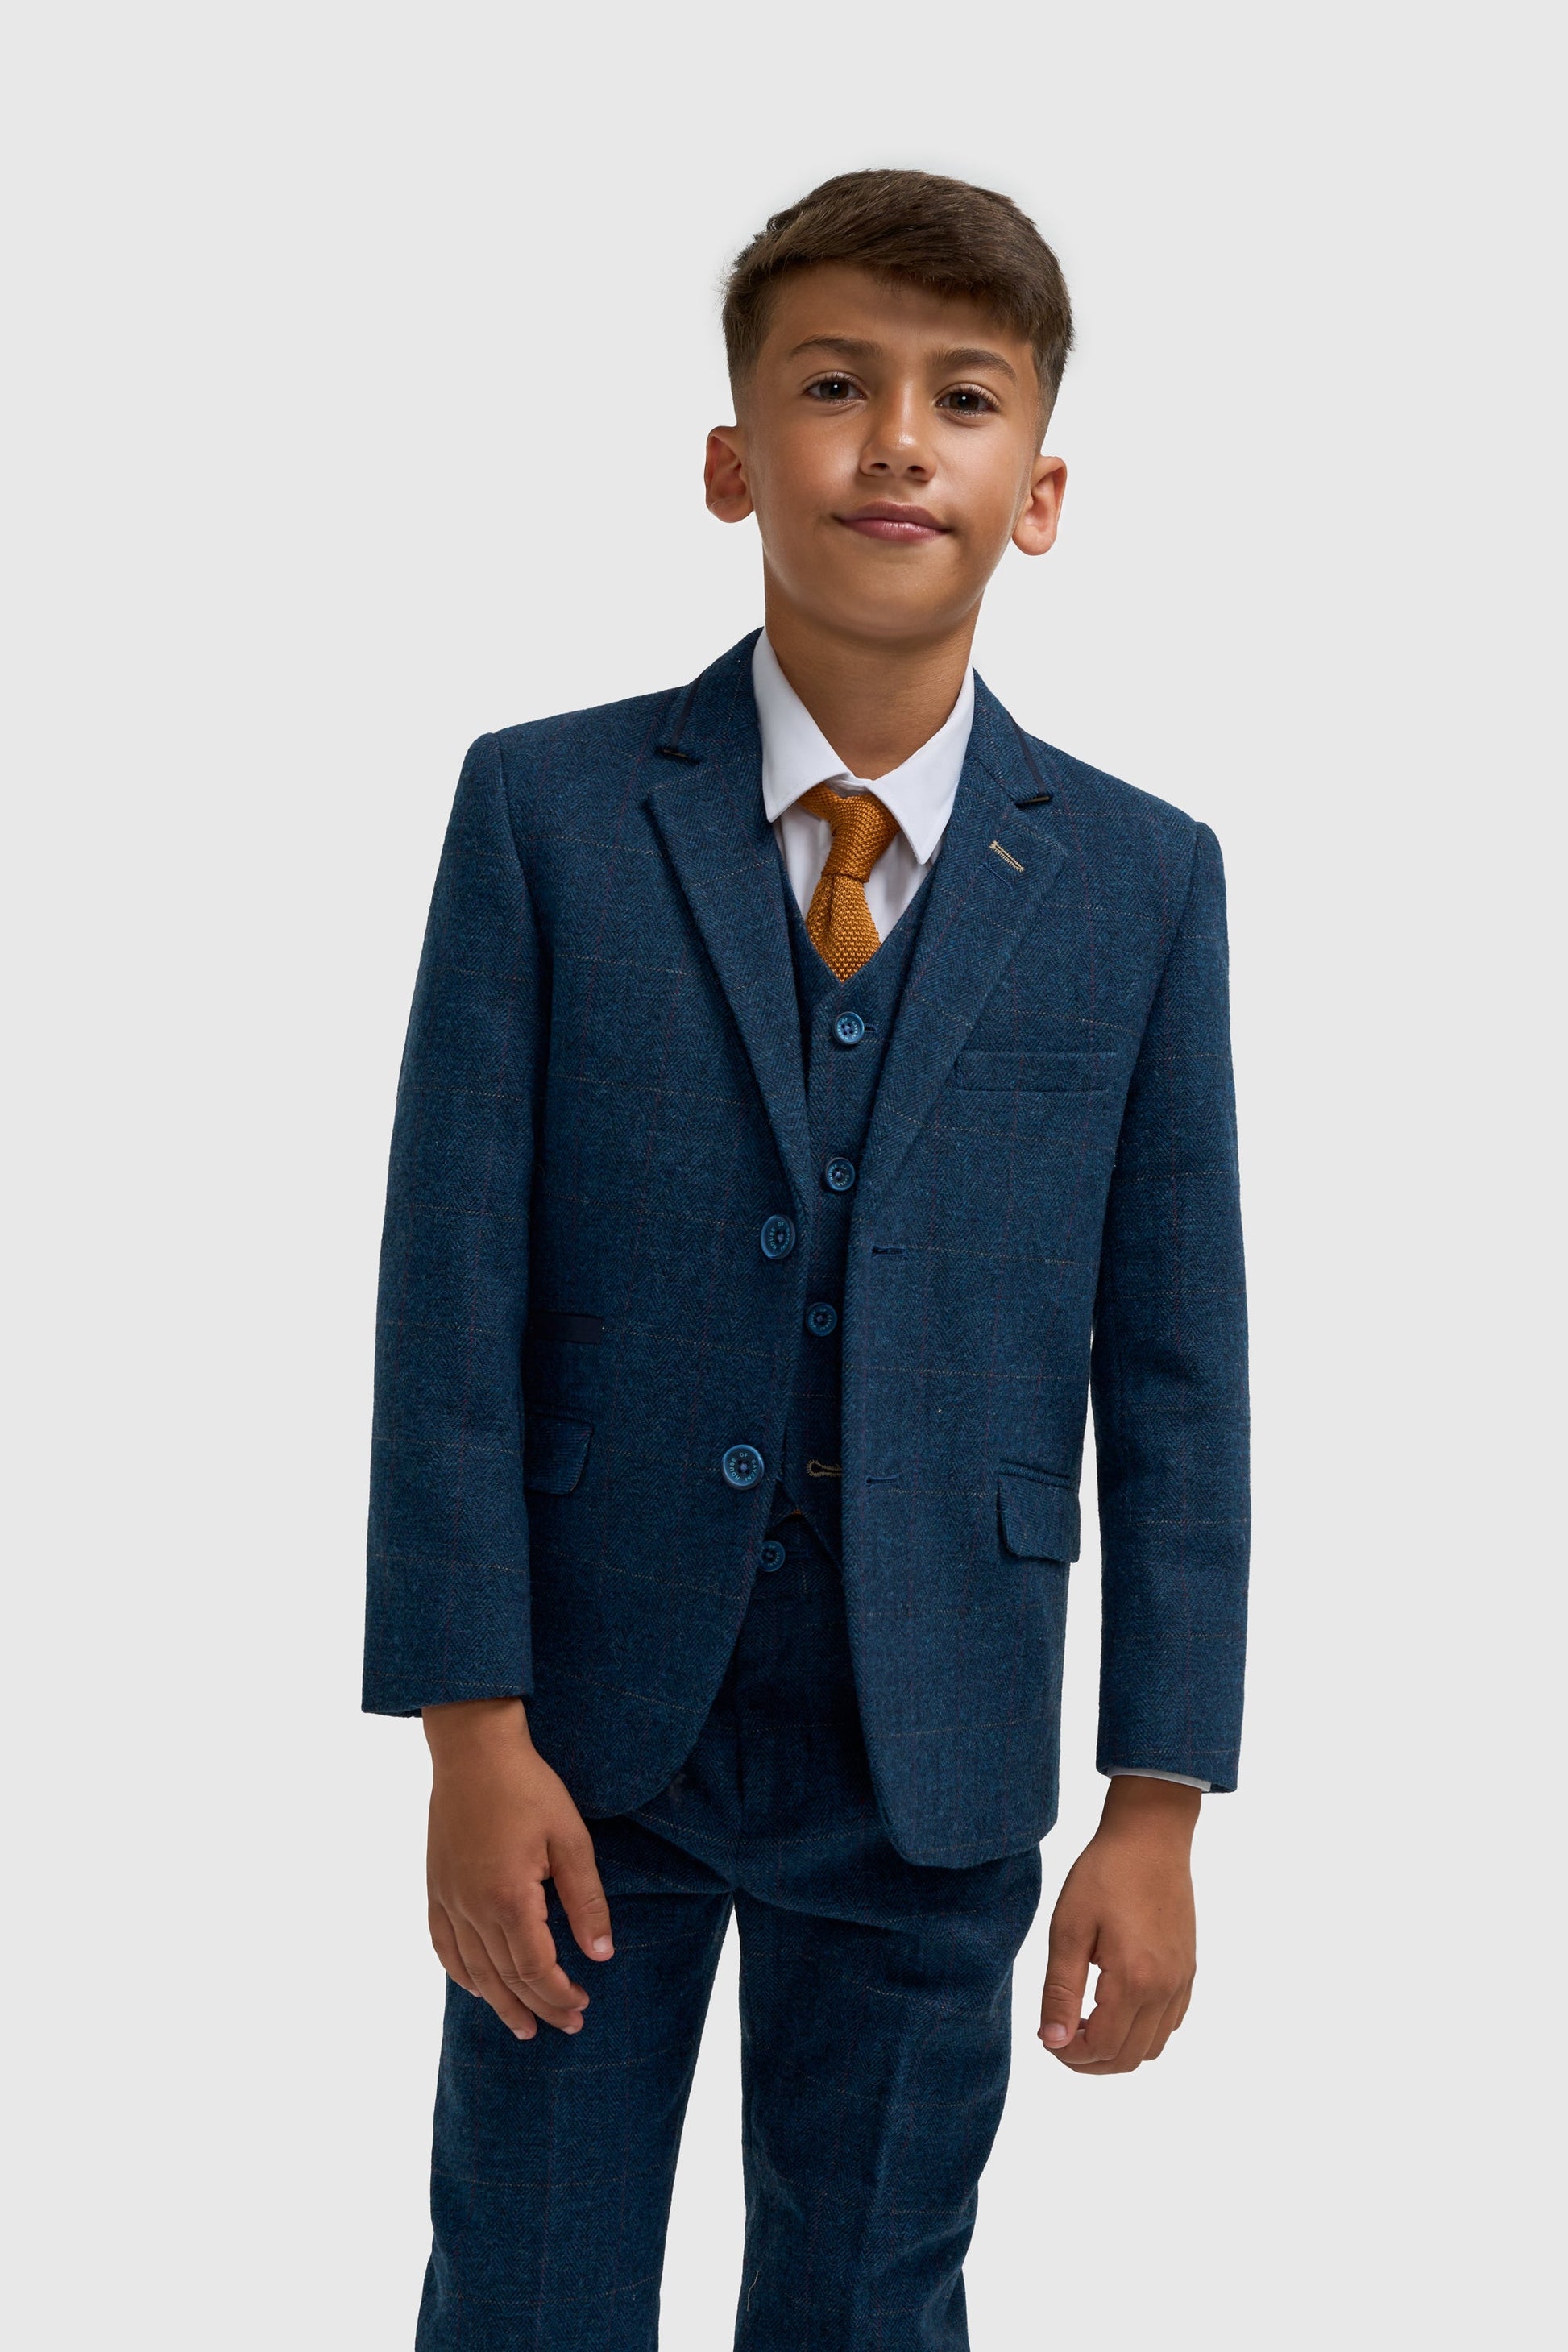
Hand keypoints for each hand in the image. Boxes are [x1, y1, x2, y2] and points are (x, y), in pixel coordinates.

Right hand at [422, 1698, 613, 2039]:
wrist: (473, 1751)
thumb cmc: (528, 1788)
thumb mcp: (570, 1839)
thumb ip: (585, 1900)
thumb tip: (601, 1954)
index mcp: (509, 1898)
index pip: (536, 1969)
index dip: (560, 1995)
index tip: (583, 2006)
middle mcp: (472, 1908)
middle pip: (506, 1977)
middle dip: (538, 2007)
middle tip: (565, 2026)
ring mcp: (448, 1899)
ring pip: (472, 1971)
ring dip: (499, 2003)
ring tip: (523, 2025)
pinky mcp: (435, 1887)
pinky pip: (443, 1944)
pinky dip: (460, 1973)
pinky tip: (475, 1987)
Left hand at [1039, 1776, 1198, 2074]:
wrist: (1150, 1837)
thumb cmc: (1104, 1874)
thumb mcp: (1068, 1929)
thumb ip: (1060, 1990)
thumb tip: (1053, 2042)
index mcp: (1133, 1980)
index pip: (1100, 2048)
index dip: (1068, 2053)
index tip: (1046, 2035)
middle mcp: (1165, 1989)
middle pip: (1127, 2058)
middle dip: (1089, 2059)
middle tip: (1059, 2035)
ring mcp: (1182, 1981)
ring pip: (1152, 2048)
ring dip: (1116, 2049)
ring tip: (1084, 2021)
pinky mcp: (1188, 1971)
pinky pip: (1169, 2024)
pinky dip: (1141, 2032)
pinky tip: (1114, 2007)